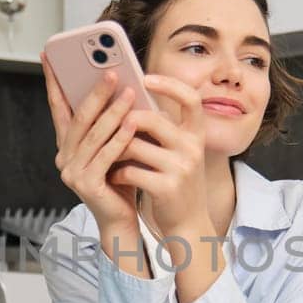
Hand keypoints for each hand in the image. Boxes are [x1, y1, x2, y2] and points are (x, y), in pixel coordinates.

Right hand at [42, 53, 138, 230]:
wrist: (121, 219)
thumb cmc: (120, 179)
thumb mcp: (114, 144)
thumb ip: (110, 121)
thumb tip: (121, 83)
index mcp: (67, 145)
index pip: (59, 107)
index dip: (53, 82)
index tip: (51, 57)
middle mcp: (64, 157)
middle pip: (79, 117)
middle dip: (95, 92)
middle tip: (111, 71)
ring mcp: (71, 172)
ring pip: (94, 134)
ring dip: (112, 111)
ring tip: (129, 92)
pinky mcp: (85, 185)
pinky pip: (105, 155)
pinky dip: (120, 138)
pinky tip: (134, 123)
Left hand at [110, 75, 210, 236]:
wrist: (187, 224)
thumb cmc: (174, 182)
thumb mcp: (176, 152)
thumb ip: (162, 129)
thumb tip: (130, 102)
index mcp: (195, 134)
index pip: (191, 99)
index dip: (170, 85)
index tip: (146, 78)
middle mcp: (192, 148)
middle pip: (152, 119)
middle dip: (124, 120)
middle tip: (109, 124)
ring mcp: (182, 168)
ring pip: (135, 145)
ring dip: (115, 149)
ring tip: (107, 154)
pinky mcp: (167, 188)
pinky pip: (131, 171)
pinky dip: (117, 173)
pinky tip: (114, 176)